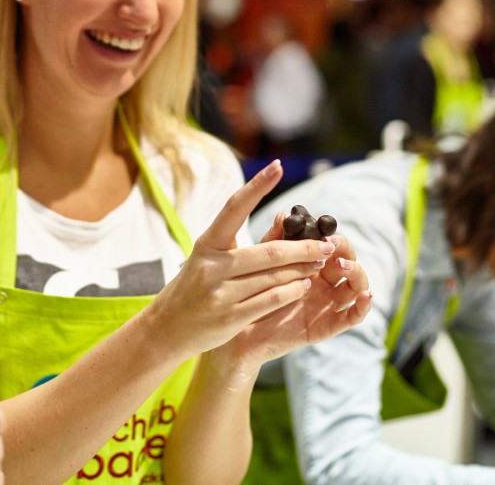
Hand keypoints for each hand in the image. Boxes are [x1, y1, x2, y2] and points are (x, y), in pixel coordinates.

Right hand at [148, 160, 333, 358]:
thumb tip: (284, 215)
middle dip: (303, 247)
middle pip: (269, 251)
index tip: (278, 166)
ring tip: (320, 264)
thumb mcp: (210, 258)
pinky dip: (292, 291)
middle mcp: (212, 266)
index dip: (257, 186)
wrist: (167, 328)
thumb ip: (242, 240)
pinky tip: (304, 286)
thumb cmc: (195, 286)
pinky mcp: (230, 317)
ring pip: (274, 277)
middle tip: (327, 243)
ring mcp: (220, 294)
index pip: (234, 207)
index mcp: (207, 244)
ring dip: (303, 270)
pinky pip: (271, 300)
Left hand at [218, 210, 371, 368]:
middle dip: (345, 252)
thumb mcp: (262, 265)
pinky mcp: (327, 325)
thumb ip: (273, 242)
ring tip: (344, 265)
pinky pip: (352, 317)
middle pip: (349, 263)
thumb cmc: (251, 294)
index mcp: (310, 266)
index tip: (325, 235)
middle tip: (333, 247)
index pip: (332, 248)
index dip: (333, 239)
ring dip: (357, 273)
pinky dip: (364, 306)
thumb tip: (283, 213)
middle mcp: (324, 283)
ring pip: (356, 286)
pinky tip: (366, 296)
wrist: (240, 330)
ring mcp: (328, 304)